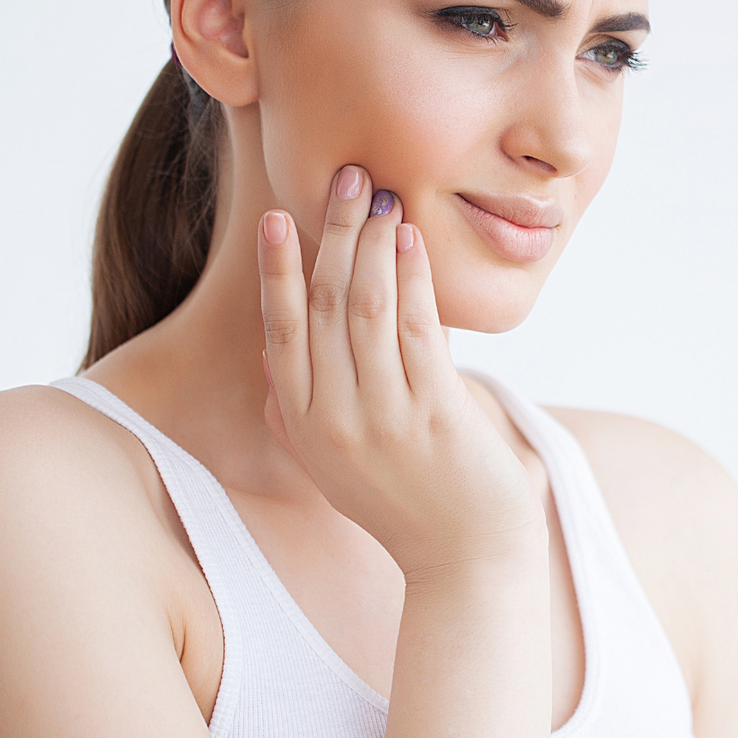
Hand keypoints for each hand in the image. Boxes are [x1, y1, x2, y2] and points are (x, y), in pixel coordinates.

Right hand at [255, 165, 542, 581]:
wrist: (466, 561)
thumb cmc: (407, 506)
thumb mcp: (334, 468)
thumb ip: (296, 418)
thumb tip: (271, 364)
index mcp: (305, 428)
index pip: (280, 332)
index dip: (276, 271)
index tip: (276, 217)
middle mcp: (335, 421)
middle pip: (323, 306)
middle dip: (333, 234)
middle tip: (346, 177)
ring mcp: (383, 419)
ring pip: (367, 310)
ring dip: (373, 244)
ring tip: (382, 194)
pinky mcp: (435, 417)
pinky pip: (418, 332)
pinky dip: (412, 278)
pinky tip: (412, 240)